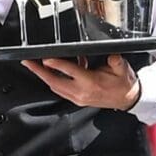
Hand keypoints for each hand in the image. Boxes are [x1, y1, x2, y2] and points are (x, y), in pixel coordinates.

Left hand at [25, 55, 142, 111]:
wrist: (127, 99)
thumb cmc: (123, 84)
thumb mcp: (122, 69)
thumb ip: (116, 61)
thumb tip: (112, 55)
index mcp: (91, 82)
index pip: (70, 71)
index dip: (56, 64)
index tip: (45, 58)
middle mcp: (82, 92)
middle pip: (54, 81)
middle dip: (39, 72)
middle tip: (27, 62)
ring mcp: (78, 98)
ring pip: (55, 87)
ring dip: (44, 77)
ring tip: (34, 66)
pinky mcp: (78, 100)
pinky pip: (60, 91)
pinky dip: (53, 81)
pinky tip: (50, 73)